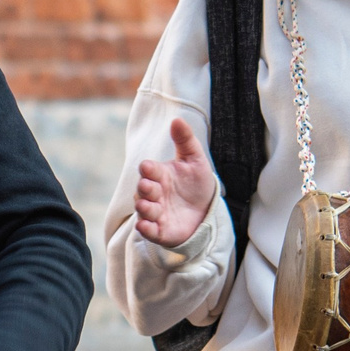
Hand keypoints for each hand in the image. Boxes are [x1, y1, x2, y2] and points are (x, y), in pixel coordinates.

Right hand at [134, 117, 217, 248]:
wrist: (206, 210)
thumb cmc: (196, 183)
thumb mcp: (195, 159)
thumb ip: (185, 140)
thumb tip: (177, 119)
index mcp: (160, 174)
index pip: (148, 170)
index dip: (147, 169)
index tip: (148, 167)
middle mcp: (154, 193)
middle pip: (143, 189)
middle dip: (144, 188)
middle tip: (148, 186)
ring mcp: (155, 212)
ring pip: (143, 209)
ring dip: (143, 207)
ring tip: (146, 205)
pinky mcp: (159, 230)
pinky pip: (147, 230)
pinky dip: (144, 228)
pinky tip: (144, 226)